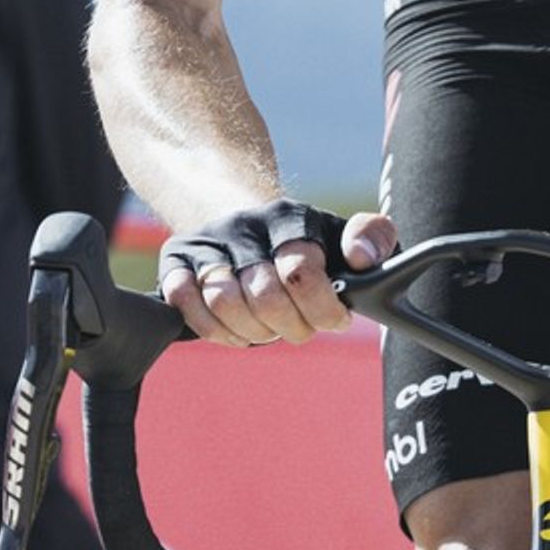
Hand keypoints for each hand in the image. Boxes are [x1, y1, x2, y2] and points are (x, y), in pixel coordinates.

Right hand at [160, 200, 392, 347]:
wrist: (243, 220)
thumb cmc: (303, 243)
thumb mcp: (345, 234)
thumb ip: (373, 238)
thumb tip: (362, 259)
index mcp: (289, 218)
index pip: (302, 270)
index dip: (323, 308)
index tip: (335, 319)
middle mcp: (243, 225)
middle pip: (263, 294)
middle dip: (290, 327)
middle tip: (300, 328)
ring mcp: (206, 242)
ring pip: (222, 301)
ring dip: (253, 332)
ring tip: (268, 329)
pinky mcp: (175, 260)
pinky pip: (183, 302)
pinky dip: (213, 330)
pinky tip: (236, 332)